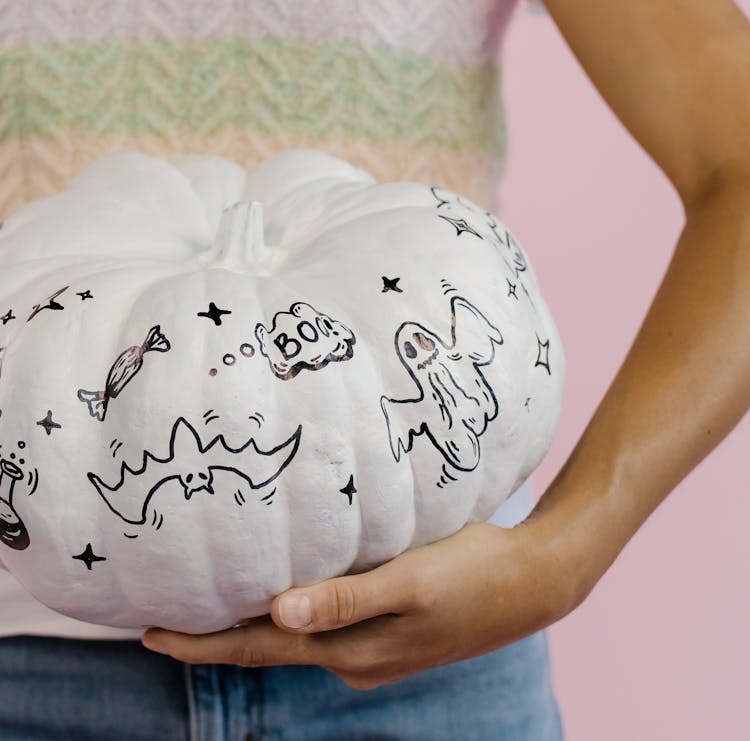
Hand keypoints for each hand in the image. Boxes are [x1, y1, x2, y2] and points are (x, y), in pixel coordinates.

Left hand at [141, 518, 579, 689]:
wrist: (534, 582)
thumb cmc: (472, 573)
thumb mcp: (410, 582)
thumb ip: (346, 599)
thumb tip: (278, 613)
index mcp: (349, 649)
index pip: (257, 647)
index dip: (201, 643)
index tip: (148, 633)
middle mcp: (352, 656)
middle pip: (267, 647)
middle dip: (212, 636)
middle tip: (160, 616)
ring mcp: (372, 648)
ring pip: (294, 636)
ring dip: (249, 623)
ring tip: (209, 599)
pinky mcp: (390, 629)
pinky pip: (323, 625)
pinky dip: (290, 611)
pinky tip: (284, 589)